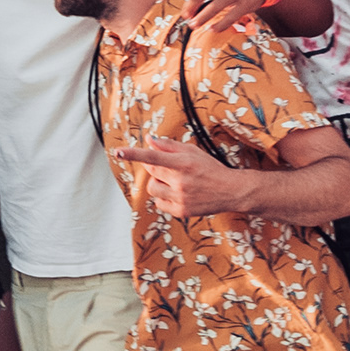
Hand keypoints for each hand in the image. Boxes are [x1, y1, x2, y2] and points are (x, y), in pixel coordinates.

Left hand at [117, 136, 247, 218]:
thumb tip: (149, 139)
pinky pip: (159, 204)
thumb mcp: (192, 152)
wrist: (231, 191)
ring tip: (174, 182)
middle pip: (151, 172)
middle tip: (167, 167)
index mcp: (183, 163)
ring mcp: (180, 198)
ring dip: (158, 184)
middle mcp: (181, 180)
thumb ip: (169, 145)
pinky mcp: (181, 211)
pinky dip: (163, 198)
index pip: (153, 157)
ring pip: (152, 189)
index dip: (134, 154)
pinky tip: (177, 194)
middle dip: (155, 168)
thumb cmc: (210, 168)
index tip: (118, 152)